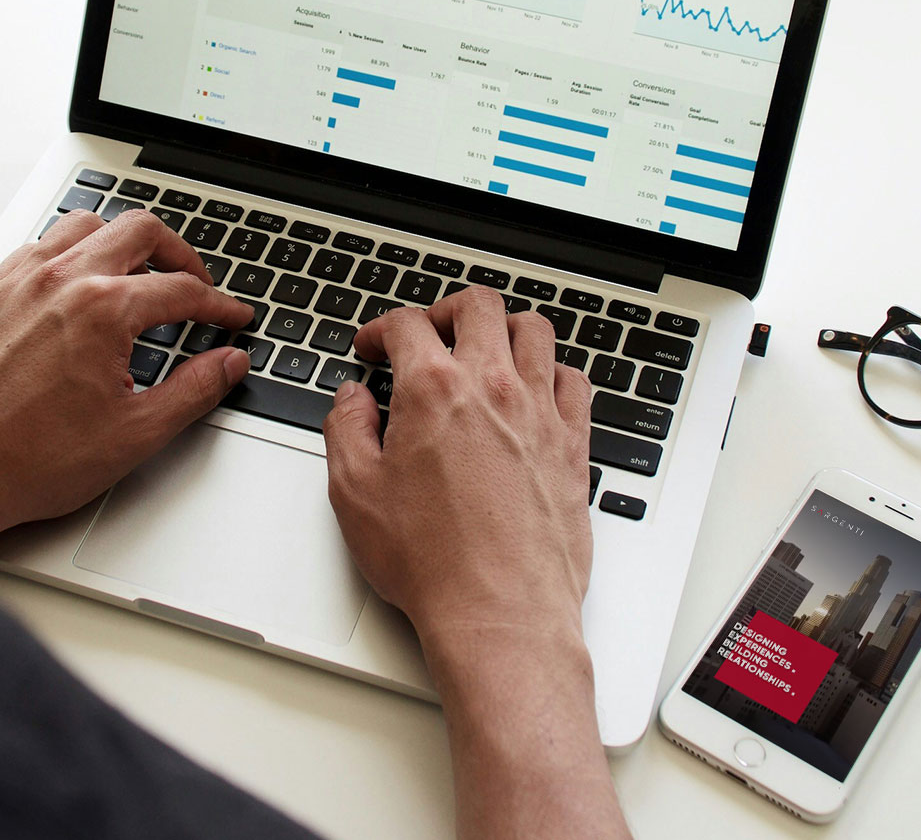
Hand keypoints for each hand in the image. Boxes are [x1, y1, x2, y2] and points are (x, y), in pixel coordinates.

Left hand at [0, 208, 254, 563]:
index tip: (230, 317)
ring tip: (136, 274)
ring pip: (83, 226)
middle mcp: (60, 281)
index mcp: (103, 311)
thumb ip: (194, 390)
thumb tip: (228, 363)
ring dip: (119, 242)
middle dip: (179, 254)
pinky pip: (35, 248)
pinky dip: (66, 256)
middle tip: (194, 282)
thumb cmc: (30, 460)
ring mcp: (17, 282)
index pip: (181, 289)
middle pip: (139, 230)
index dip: (218, 305)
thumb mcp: (134, 434)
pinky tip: (73, 287)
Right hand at [322, 286, 592, 646]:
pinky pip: (574, 380)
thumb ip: (346, 429)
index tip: (373, 348)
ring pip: (534, 330)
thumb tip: (352, 400)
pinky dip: (552, 372)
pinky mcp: (573, 445)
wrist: (500, 613)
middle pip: (478, 306)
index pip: (407, 325)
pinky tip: (535, 389)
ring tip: (485, 349)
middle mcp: (493, 388)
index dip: (380, 329)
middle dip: (445, 310)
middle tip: (429, 333)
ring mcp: (540, 413)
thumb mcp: (355, 493)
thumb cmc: (431, 562)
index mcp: (434, 391)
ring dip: (504, 328)